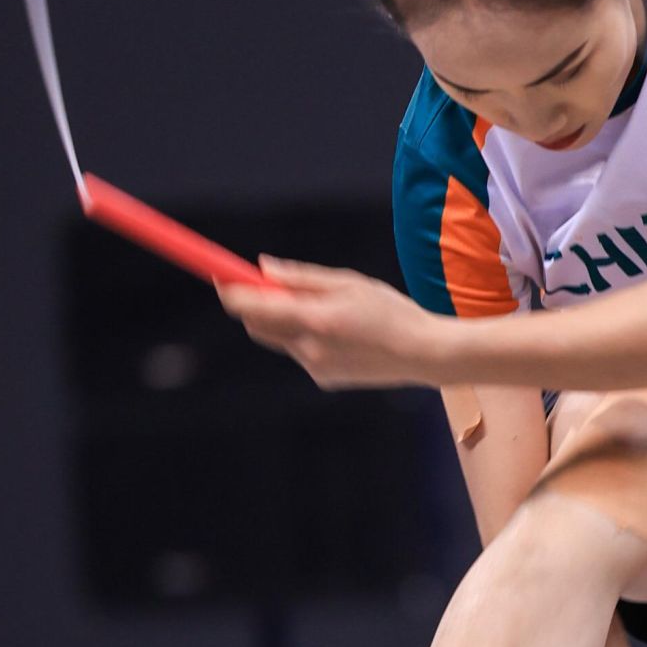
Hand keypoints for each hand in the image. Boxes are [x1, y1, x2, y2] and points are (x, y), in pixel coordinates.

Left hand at [218, 258, 450, 389]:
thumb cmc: (392, 311)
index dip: (231, 291)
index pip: (253, 307)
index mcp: (315, 320)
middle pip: (258, 327)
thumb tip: (262, 268)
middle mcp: (309, 348)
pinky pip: (302, 353)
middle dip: (255, 307)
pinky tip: (343, 334)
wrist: (425, 355)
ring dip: (287, 321)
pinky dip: (307, 338)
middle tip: (266, 286)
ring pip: (281, 339)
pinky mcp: (324, 379)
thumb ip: (302, 277)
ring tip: (329, 311)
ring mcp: (315, 367)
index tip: (220, 276)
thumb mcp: (349, 282)